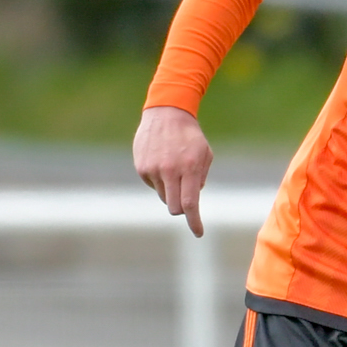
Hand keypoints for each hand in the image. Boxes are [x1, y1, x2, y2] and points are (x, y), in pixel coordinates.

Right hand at [134, 105, 212, 235]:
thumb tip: (192, 199)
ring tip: (174, 168)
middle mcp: (169, 170)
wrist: (166, 113)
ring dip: (171, 190)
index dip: (194, 221)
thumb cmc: (190, 136)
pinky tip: (162, 162)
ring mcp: (153, 169)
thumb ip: (200, 178)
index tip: (198, 233)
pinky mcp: (141, 167)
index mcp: (189, 168)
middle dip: (182, 208)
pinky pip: (153, 185)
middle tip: (186, 199)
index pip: (190, 204)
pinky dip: (160, 180)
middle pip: (174, 206)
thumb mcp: (205, 154)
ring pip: (164, 196)